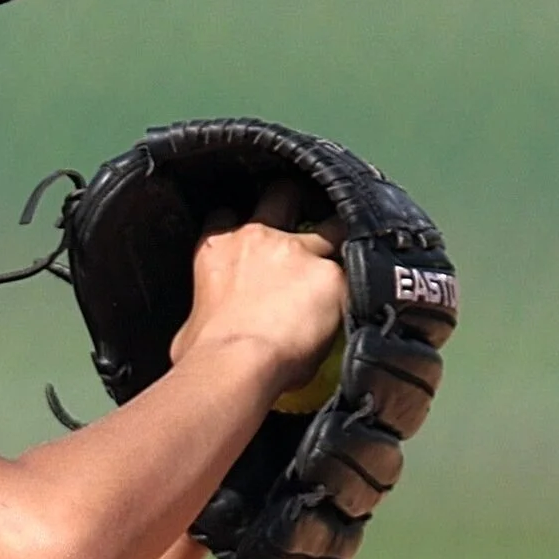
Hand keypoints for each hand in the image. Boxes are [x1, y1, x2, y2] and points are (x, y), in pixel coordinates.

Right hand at [170, 179, 345, 386]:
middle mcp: (257, 237)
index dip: (240, 220)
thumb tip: (204, 331)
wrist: (235, 363)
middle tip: (307, 218)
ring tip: (352, 251)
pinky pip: (355, 272)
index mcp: (217, 248)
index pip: (225, 214)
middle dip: (294, 201)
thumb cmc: (203, 353)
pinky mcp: (331, 275)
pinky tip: (370, 294)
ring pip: (332, 225)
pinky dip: (361, 283)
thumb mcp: (188, 326)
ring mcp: (298, 251)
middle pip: (281, 195)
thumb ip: (204, 314)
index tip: (252, 231)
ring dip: (340, 236)